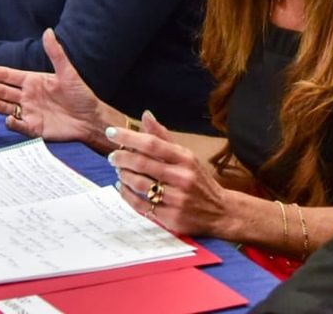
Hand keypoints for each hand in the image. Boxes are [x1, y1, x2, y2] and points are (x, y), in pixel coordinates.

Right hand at [0, 29, 110, 147]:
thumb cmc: (81, 94)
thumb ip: (55, 53)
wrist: (91, 118)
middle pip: (3, 91)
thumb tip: (48, 32)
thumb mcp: (67, 72)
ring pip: (7, 107)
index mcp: (33, 81)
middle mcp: (28, 96)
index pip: (7, 75)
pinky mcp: (34, 127)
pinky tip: (10, 119)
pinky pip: (19, 125)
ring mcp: (29, 112)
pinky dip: (12, 123)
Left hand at [106, 111, 234, 237]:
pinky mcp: (171, 217)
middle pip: (143, 163)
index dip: (129, 137)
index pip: (152, 144)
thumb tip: (145, 115)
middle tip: (112, 156)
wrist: (220, 212)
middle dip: (122, 157)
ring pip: (140, 184)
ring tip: (119, 171)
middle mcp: (182, 177)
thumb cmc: (198, 180)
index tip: (112, 133)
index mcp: (185, 158)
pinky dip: (127, 195)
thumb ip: (164, 137)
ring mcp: (177, 198)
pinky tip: (122, 188)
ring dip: (124, 175)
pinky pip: (141, 205)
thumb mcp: (187, 156)